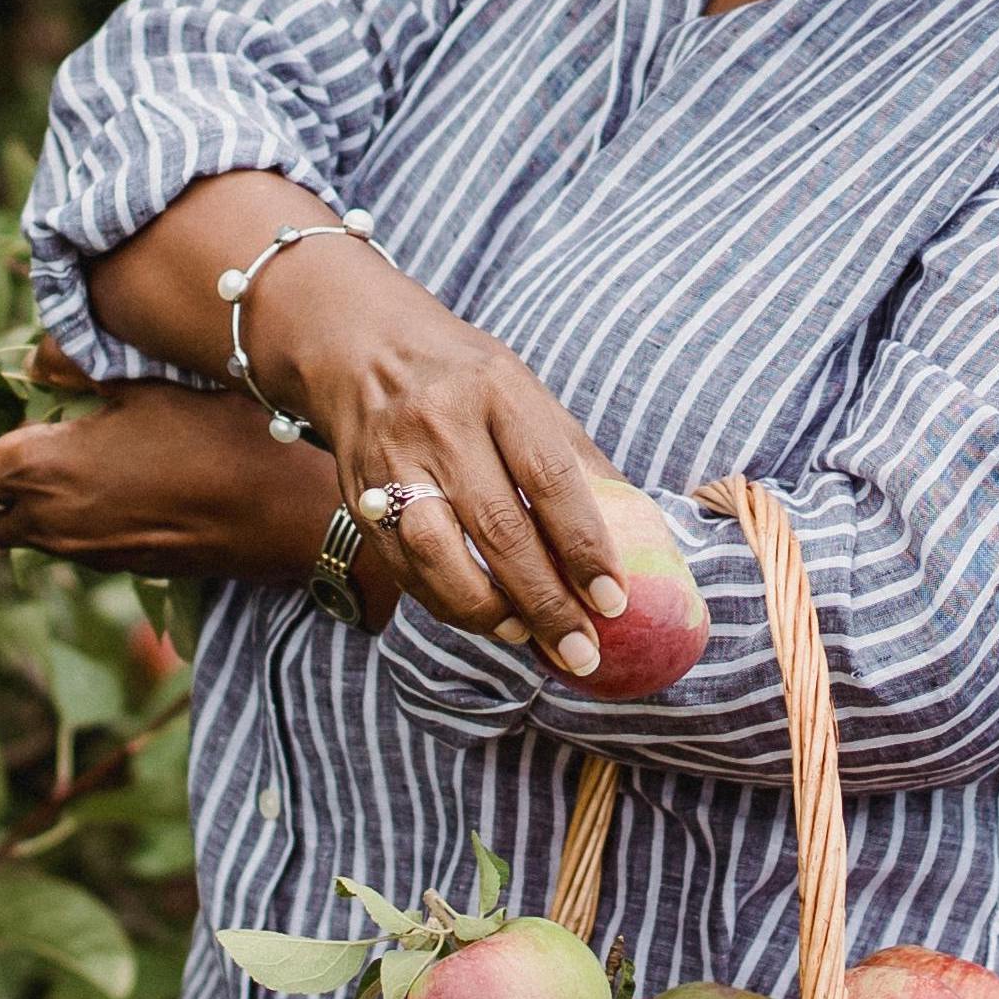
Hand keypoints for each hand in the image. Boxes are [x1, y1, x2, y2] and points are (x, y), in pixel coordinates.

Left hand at [0, 376, 341, 586]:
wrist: (284, 514)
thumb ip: (74, 366)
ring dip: (4, 500)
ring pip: (10, 536)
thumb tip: (32, 360)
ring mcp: (82, 552)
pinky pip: (56, 543)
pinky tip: (86, 475)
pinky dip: (48, 514)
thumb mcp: (144, 382)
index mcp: (40, 470)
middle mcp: (49, 522)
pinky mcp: (115, 565)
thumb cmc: (218, 437)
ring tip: (32, 450)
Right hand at [253, 266, 643, 681]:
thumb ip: (576, 458)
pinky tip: (485, 619)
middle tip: (580, 649)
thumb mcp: (528, 392)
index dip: (584, 546)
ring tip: (529, 636)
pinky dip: (447, 604)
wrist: (363, 349)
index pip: (550, 479)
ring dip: (489, 611)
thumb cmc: (466, 379)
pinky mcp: (361, 497)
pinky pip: (406, 567)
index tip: (613, 600)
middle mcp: (442, 424)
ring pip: (440, 556)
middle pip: (498, 528)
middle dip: (545, 600)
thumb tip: (637, 532)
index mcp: (498, 391)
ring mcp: (393, 462)